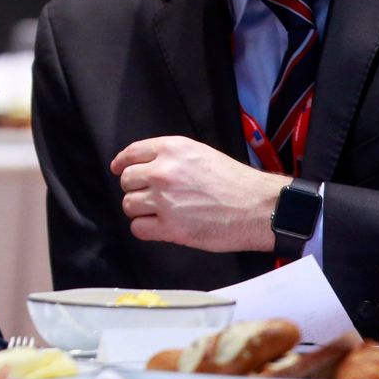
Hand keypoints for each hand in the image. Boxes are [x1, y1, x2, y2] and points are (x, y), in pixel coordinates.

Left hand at [111, 136, 287, 252]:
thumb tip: (145, 166)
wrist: (259, 207)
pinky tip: (159, 226)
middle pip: (127, 181)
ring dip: (140, 210)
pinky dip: (145, 229)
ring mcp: (164, 200)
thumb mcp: (200, 154)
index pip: (131, 153)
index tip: (119, 169)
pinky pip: (138, 228)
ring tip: (159, 212)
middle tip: (151, 195)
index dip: (122, 163)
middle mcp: (163, 172)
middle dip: (136, 188)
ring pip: (129, 205)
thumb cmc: (235, 182)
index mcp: (171, 149)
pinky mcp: (170, 227)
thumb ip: (170, 157)